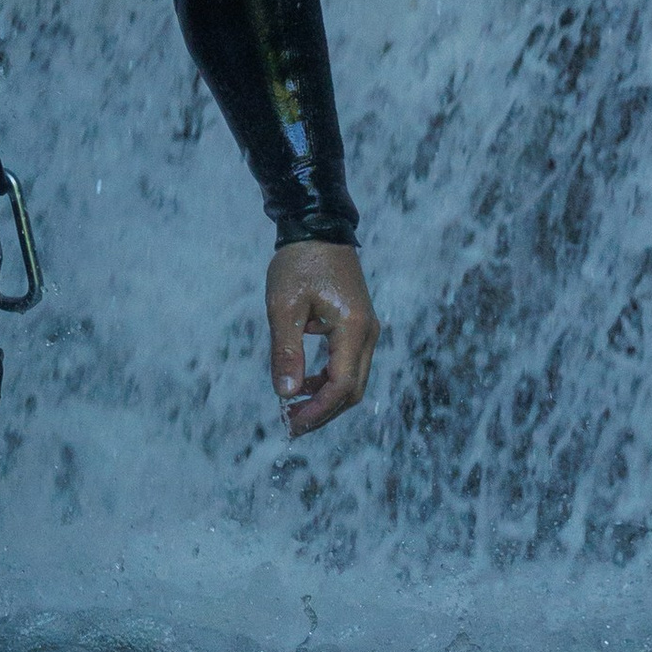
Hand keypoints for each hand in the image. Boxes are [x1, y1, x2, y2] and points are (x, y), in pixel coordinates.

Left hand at [267, 239, 377, 435]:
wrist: (317, 226)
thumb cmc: (299, 263)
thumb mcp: (284, 306)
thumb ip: (286, 351)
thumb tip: (286, 394)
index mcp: (353, 329)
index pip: (342, 386)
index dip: (318, 411)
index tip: (292, 424)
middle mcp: (368, 333)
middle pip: (353, 389)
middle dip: (323, 412)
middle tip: (291, 424)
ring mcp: (366, 329)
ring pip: (353, 379)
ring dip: (325, 398)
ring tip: (293, 408)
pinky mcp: (358, 325)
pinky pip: (349, 363)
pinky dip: (328, 380)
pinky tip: (304, 383)